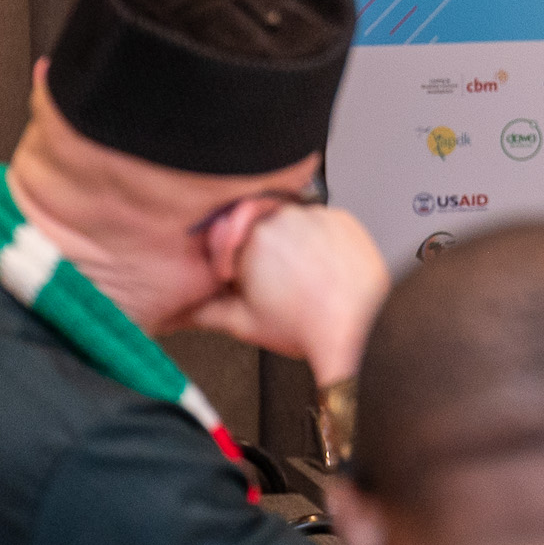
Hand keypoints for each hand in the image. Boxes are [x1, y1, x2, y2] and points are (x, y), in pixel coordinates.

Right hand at [187, 198, 390, 385]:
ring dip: (287, 243)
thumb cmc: (308, 328)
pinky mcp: (342, 218)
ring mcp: (316, 214)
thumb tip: (182, 307)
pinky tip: (319, 269)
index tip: (234, 276)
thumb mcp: (244, 324)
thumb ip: (204, 310)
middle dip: (256, 250)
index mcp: (252, 239)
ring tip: (298, 278)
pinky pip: (319, 223)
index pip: (223, 234)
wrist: (361, 329)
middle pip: (256, 225)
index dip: (227, 260)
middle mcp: (284, 217)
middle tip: (270, 282)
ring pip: (288, 222)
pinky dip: (316, 241)